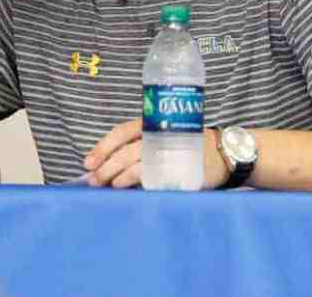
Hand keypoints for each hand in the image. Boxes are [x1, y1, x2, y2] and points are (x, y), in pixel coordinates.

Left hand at [85, 121, 230, 189]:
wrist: (224, 153)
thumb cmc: (187, 145)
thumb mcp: (163, 136)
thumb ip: (140, 145)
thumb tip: (106, 165)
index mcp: (152, 124)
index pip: (121, 132)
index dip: (103, 146)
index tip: (87, 161)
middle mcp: (159, 135)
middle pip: (127, 150)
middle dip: (106, 165)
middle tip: (93, 179)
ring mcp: (171, 151)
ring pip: (139, 163)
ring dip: (119, 175)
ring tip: (108, 185)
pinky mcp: (181, 168)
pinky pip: (156, 176)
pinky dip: (140, 182)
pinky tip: (129, 188)